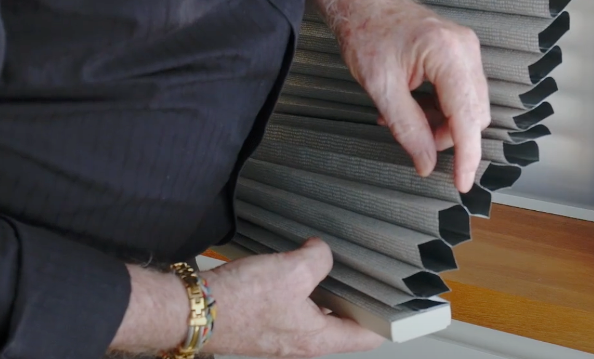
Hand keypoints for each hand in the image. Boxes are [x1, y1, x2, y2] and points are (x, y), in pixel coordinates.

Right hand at [201, 238, 384, 357]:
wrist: (193, 309)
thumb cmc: (241, 301)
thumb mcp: (293, 271)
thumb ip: (319, 259)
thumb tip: (319, 252)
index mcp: (318, 339)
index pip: (368, 336)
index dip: (386, 318)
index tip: (400, 301)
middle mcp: (303, 342)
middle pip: (343, 322)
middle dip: (356, 296)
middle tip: (367, 270)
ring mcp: (283, 333)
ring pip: (318, 310)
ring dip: (325, 288)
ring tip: (333, 262)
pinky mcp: (265, 321)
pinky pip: (294, 304)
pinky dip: (300, 286)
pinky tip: (296, 264)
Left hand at [301, 0, 490, 192]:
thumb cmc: (366, 31)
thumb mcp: (381, 88)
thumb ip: (407, 129)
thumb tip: (426, 162)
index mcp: (448, 55)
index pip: (467, 119)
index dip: (466, 157)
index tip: (462, 184)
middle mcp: (465, 49)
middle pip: (473, 115)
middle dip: (447, 137)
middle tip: (413, 142)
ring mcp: (465, 48)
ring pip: (468, 106)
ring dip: (441, 123)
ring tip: (405, 120)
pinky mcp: (459, 51)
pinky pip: (460, 92)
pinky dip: (440, 108)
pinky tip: (413, 107)